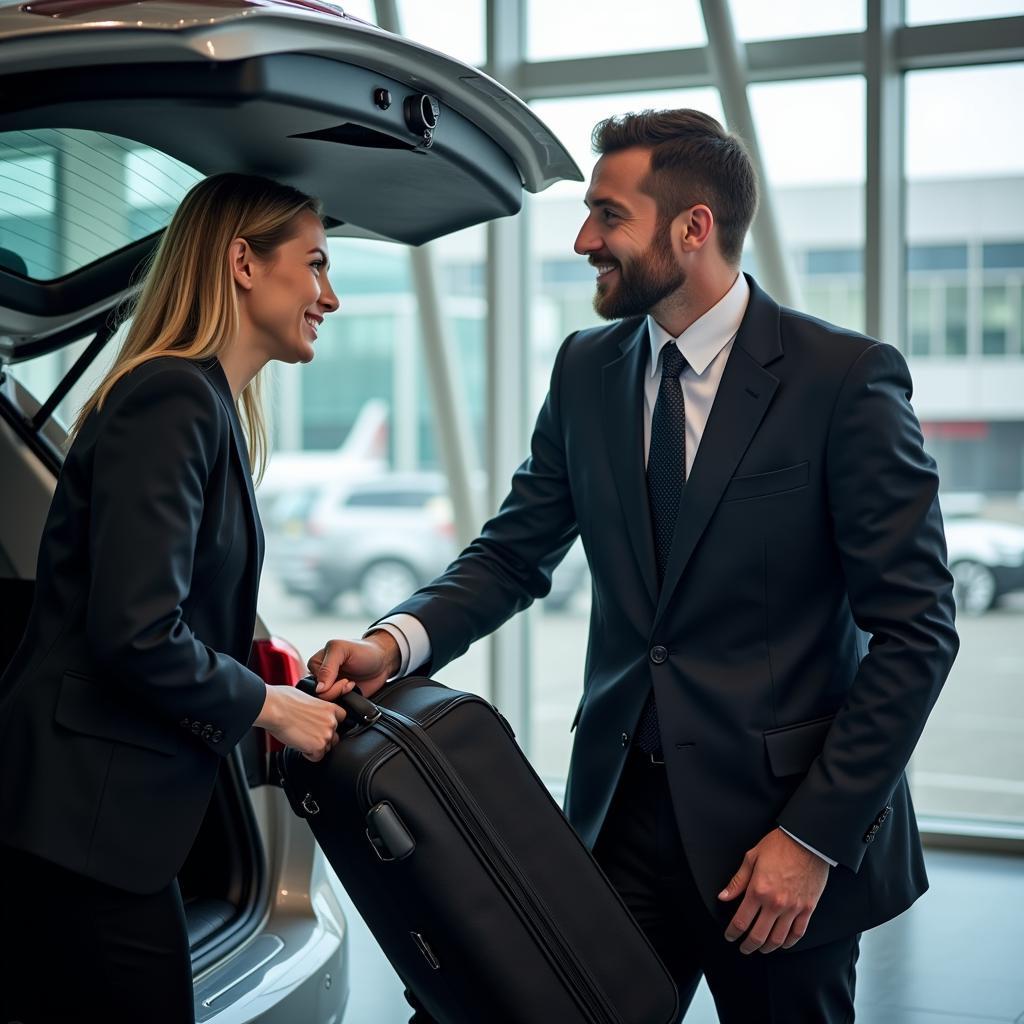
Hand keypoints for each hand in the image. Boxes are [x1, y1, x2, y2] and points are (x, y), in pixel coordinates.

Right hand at [254, 684, 346, 761]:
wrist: (274, 708)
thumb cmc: (284, 700)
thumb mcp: (307, 699)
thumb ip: (317, 709)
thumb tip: (313, 714)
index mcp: (330, 708)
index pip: (341, 719)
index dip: (330, 724)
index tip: (322, 726)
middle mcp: (332, 721)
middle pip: (334, 736)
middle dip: (322, 737)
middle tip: (307, 734)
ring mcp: (326, 734)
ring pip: (326, 747)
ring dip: (315, 747)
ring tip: (301, 739)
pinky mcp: (318, 747)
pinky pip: (317, 757)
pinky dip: (308, 755)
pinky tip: (299, 745)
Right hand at [306, 632, 399, 703]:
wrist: (383, 660)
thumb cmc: (363, 650)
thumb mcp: (342, 649)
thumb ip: (327, 666)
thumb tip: (319, 689)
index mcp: (315, 664)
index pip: (313, 683)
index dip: (328, 684)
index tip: (343, 677)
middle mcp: (321, 677)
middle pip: (320, 696)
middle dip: (336, 691)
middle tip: (349, 682)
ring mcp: (331, 688)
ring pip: (328, 703)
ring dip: (343, 696)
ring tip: (352, 685)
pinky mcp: (342, 697)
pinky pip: (338, 707)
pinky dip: (347, 703)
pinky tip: (354, 692)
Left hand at [718, 828, 829, 953]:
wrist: (807, 841)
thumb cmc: (779, 846)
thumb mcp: (752, 858)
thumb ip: (737, 881)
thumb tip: (724, 896)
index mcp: (758, 890)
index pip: (741, 921)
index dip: (733, 933)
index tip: (729, 936)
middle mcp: (775, 903)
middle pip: (758, 936)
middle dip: (748, 946)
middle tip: (743, 948)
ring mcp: (793, 908)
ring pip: (778, 939)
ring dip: (767, 948)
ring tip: (761, 948)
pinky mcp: (807, 908)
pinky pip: (798, 933)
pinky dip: (789, 942)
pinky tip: (782, 943)